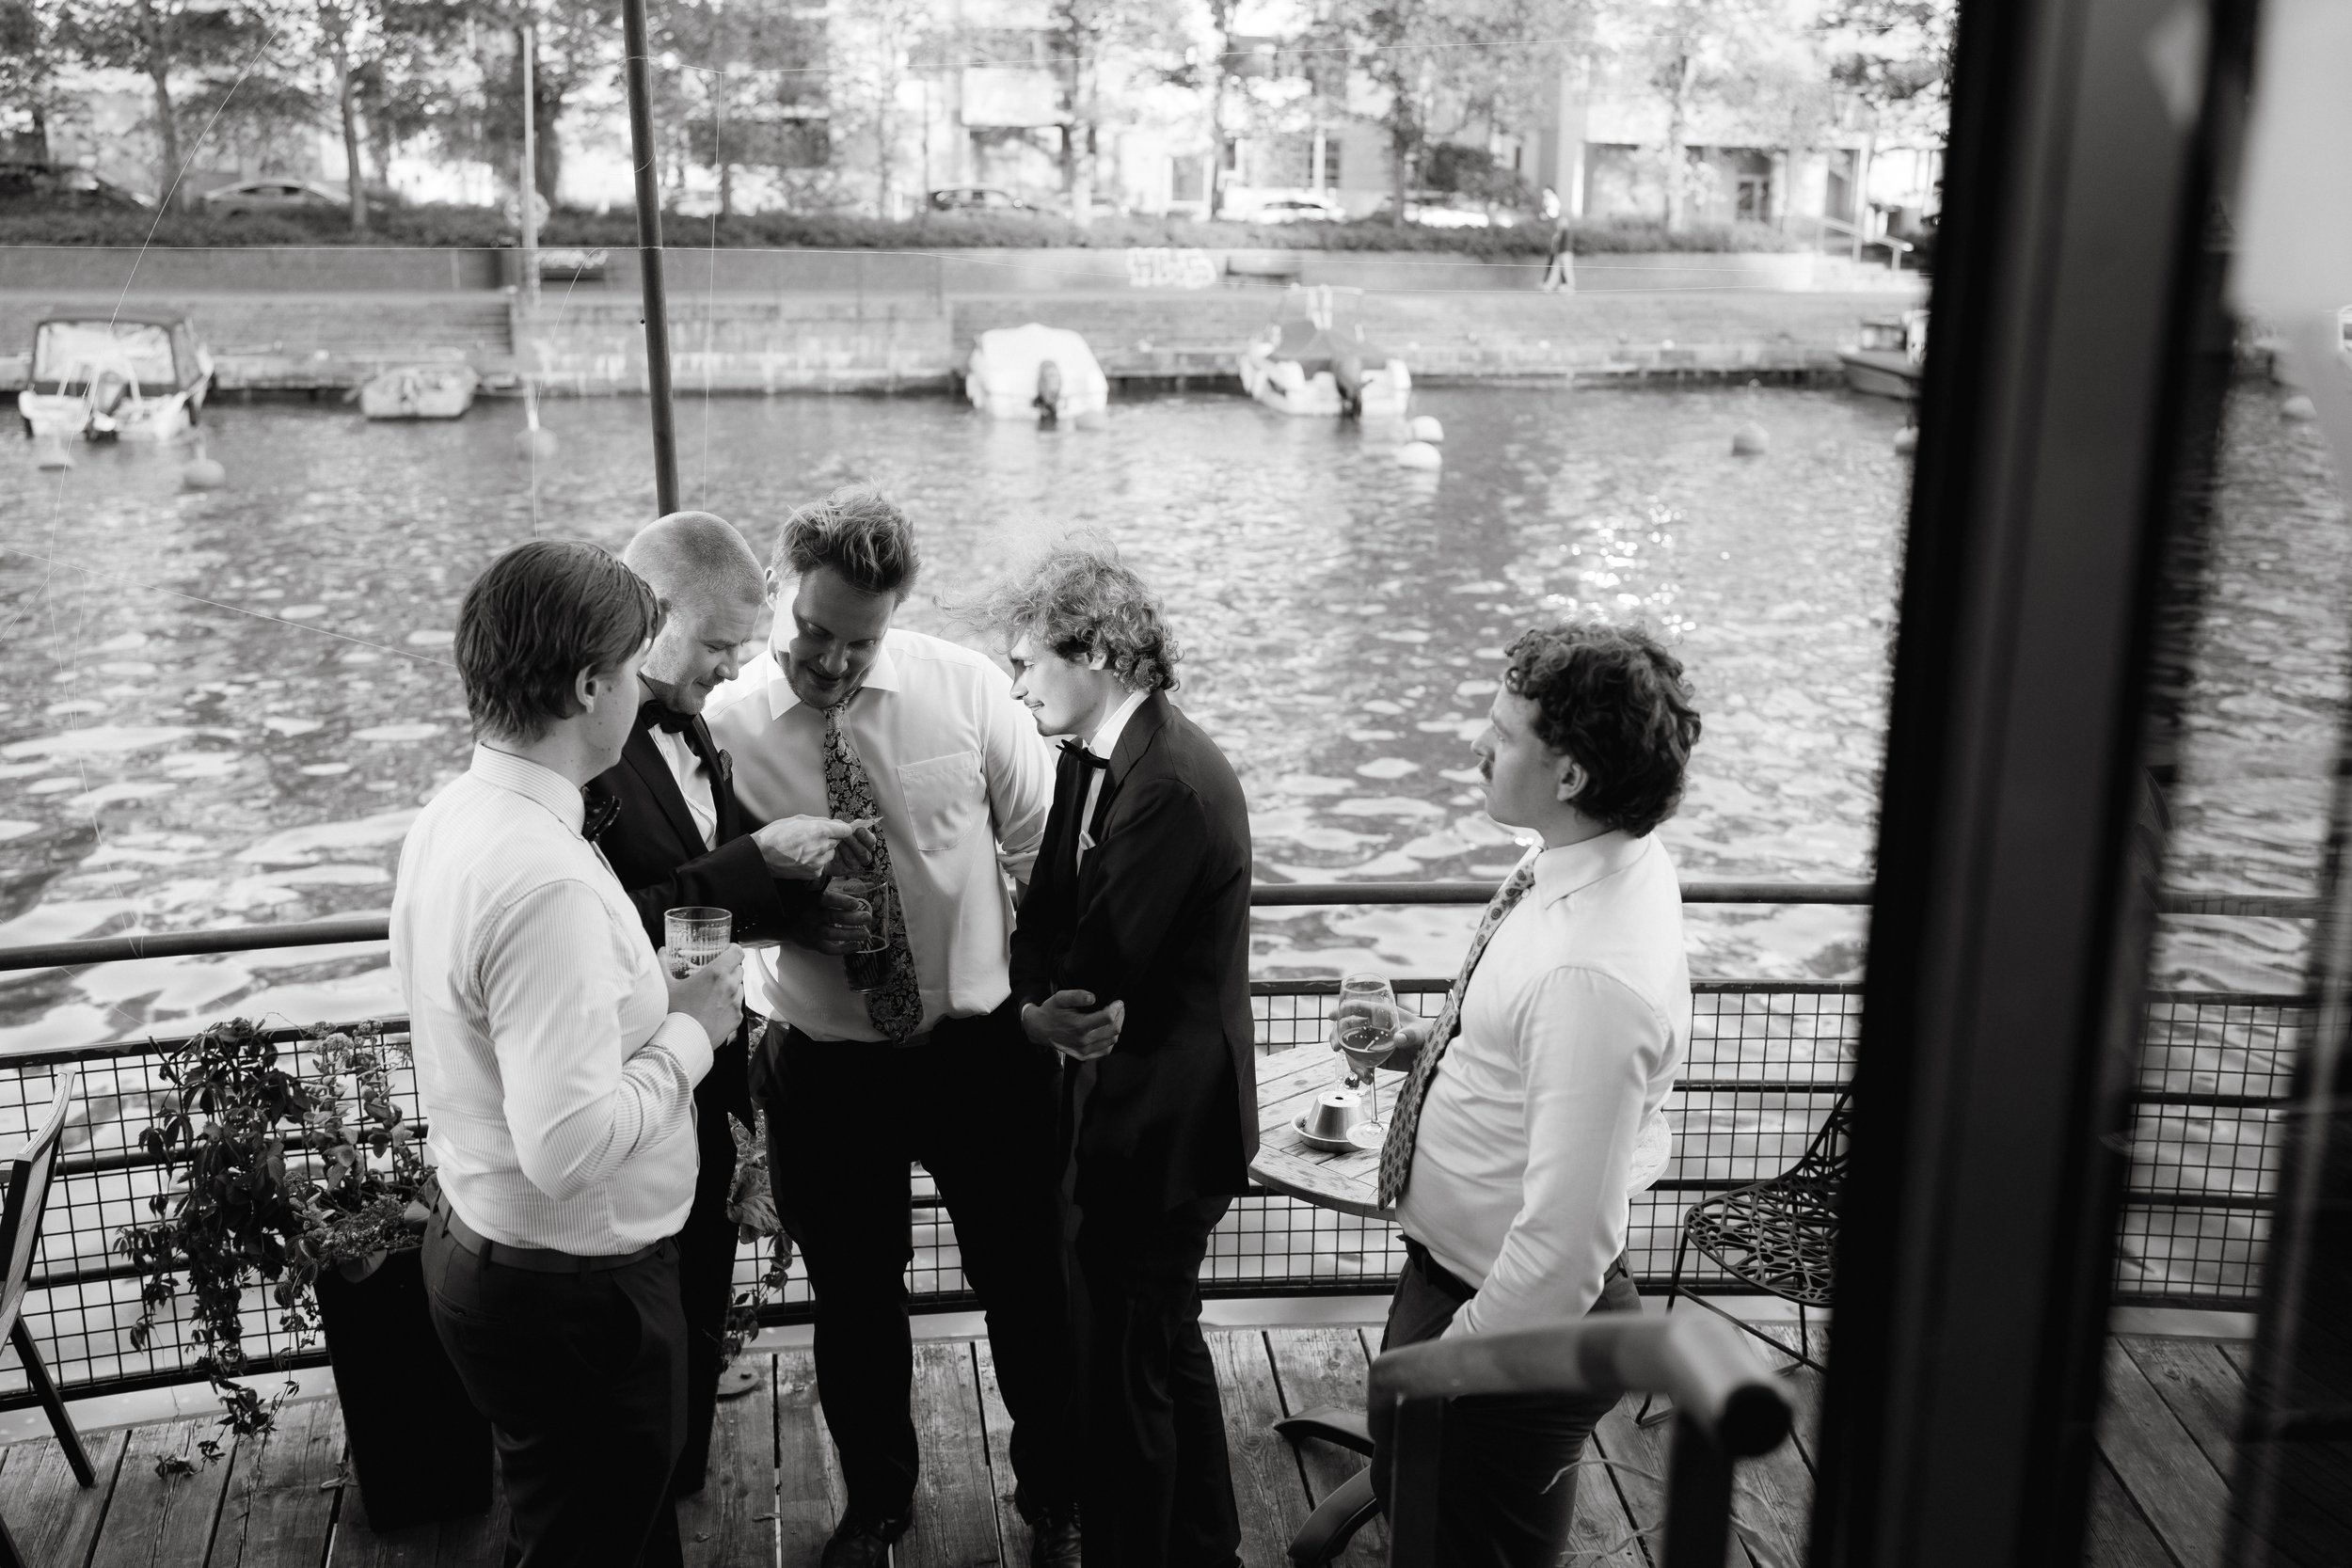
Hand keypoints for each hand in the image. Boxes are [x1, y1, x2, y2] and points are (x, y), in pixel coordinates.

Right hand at [663, 943, 744, 1043]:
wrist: (682, 1042)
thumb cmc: (674, 1012)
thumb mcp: (665, 986)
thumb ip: (663, 965)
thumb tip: (661, 951)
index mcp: (716, 973)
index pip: (737, 952)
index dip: (733, 949)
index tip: (726, 950)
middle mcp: (730, 986)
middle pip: (739, 969)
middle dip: (730, 968)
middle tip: (716, 973)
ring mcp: (735, 1003)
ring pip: (740, 987)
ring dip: (731, 986)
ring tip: (714, 992)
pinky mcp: (737, 1018)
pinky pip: (737, 1005)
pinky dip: (730, 1003)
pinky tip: (715, 1008)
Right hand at [753, 816, 875, 879]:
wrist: (761, 856)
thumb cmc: (776, 834)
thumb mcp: (798, 820)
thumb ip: (819, 821)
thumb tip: (835, 823)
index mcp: (819, 830)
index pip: (845, 830)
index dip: (840, 829)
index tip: (836, 830)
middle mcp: (822, 846)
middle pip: (837, 842)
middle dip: (830, 839)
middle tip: (812, 838)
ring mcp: (818, 861)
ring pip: (830, 854)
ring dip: (823, 851)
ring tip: (805, 849)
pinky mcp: (814, 873)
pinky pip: (822, 865)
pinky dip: (816, 862)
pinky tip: (802, 858)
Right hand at [782, 884, 873, 954]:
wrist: (788, 923)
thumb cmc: (811, 904)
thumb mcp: (824, 892)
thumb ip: (846, 888)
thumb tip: (871, 884)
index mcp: (813, 899)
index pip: (827, 899)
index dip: (841, 901)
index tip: (856, 903)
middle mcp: (811, 915)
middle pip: (832, 917)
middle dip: (851, 918)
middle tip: (867, 917)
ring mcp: (811, 931)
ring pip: (831, 934)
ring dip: (850, 934)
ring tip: (866, 933)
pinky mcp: (813, 944)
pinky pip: (828, 949)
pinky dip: (843, 949)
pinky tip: (857, 946)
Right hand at [1023, 989, 1125, 1060]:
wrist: (1039, 1029)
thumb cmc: (1051, 1011)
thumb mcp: (1060, 998)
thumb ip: (1076, 995)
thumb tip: (1093, 998)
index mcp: (1079, 1026)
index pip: (1108, 1018)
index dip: (1117, 1008)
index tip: (1118, 1002)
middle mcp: (1083, 1041)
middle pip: (1114, 1030)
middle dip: (1120, 1017)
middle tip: (1119, 1008)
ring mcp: (1084, 1050)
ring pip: (1112, 1041)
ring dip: (1117, 1028)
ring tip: (1115, 1018)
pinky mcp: (1084, 1056)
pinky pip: (1105, 1050)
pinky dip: (1111, 1040)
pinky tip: (1107, 1031)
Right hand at [1329, 999, 1429, 1072]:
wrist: (1431, 1054)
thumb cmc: (1427, 1035)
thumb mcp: (1420, 1032)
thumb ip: (1410, 1034)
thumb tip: (1399, 1038)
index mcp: (1382, 1013)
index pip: (1359, 1007)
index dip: (1344, 1009)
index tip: (1333, 1015)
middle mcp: (1372, 1027)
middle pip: (1347, 1027)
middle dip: (1337, 1036)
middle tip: (1336, 1047)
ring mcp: (1371, 1043)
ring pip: (1351, 1048)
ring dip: (1351, 1061)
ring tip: (1363, 1074)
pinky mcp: (1374, 1057)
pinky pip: (1360, 1062)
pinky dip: (1360, 1071)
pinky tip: (1368, 1079)